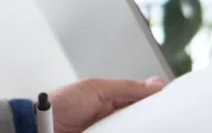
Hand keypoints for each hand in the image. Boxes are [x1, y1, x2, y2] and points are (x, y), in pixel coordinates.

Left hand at [49, 76, 165, 132]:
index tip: (173, 105)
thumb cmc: (61, 104)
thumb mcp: (96, 89)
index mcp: (111, 100)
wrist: (38, 127)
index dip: (156, 103)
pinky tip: (144, 132)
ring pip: (132, 130)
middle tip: (169, 122)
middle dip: (152, 121)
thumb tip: (157, 84)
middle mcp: (111, 118)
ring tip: (161, 128)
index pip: (140, 101)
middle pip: (139, 120)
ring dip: (142, 128)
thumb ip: (127, 88)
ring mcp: (107, 131)